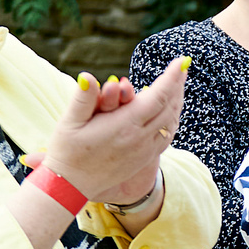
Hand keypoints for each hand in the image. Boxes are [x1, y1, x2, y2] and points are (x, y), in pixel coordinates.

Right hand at [44, 59, 186, 204]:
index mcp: (124, 126)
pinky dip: (173, 118)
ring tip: (179, 85)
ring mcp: (145, 150)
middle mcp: (140, 139)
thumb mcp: (69, 122)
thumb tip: (88, 76)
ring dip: (177, 101)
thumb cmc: (67, 152)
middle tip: (182, 67)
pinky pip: (167, 135)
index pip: (157, 97)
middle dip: (178, 85)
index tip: (180, 61)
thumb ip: (83, 98)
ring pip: (171, 122)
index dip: (171, 78)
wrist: (70, 187)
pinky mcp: (144, 159)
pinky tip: (172, 110)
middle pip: (170, 107)